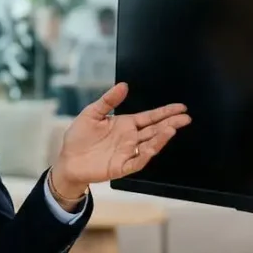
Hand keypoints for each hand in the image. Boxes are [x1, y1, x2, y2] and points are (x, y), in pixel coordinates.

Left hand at [51, 82, 190, 195]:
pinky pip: (137, 161)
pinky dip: (145, 155)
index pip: (150, 117)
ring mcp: (127, 153)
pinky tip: (153, 147)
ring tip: (172, 129)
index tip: (180, 107)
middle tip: (185, 118)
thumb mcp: (92, 113)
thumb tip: (123, 85)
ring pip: (149, 145)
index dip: (165, 112)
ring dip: (161, 138)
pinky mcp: (121, 166)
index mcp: (125, 124)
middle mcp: (130, 138)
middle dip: (171, 123)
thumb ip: (108, 100)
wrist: (67, 160)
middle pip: (154, 130)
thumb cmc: (78, 137)